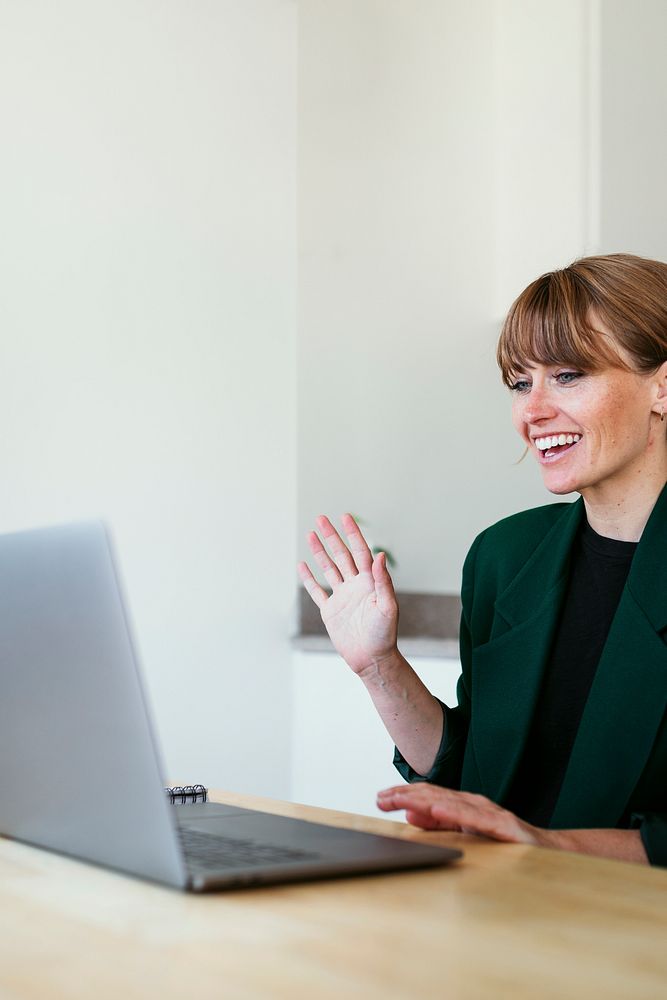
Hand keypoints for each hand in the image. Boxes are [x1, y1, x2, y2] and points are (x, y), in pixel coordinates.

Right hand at [297, 513, 398, 675]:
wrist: (372, 659)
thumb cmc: (384, 634)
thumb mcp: (387, 606)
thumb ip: (383, 581)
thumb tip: (379, 555)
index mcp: (370, 582)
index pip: (360, 552)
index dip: (352, 534)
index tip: (344, 517)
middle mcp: (355, 585)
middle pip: (341, 555)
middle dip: (332, 536)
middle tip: (321, 518)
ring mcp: (342, 597)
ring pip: (328, 569)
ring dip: (320, 551)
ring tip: (311, 533)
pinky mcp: (330, 611)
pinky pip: (317, 591)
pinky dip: (309, 578)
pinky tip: (302, 565)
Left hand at [376, 783, 539, 844]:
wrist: (548, 850)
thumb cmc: (505, 842)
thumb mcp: (466, 832)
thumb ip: (440, 823)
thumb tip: (410, 815)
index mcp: (463, 805)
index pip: (428, 796)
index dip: (403, 795)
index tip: (380, 798)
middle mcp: (474, 804)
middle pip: (434, 795)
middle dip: (406, 795)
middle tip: (381, 798)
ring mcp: (489, 813)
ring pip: (451, 802)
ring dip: (423, 800)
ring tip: (401, 799)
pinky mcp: (503, 826)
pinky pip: (476, 818)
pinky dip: (455, 812)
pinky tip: (437, 810)